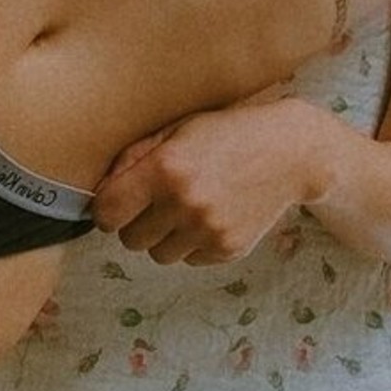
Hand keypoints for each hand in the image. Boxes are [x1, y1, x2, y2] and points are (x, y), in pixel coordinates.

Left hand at [91, 101, 326, 265]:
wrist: (290, 152)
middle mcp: (184, 204)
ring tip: (187, 208)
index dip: (107, 210)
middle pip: (130, 240)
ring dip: (165, 237)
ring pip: (159, 255)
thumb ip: (133, 157)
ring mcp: (208, 230)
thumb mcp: (177, 130)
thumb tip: (101, 192)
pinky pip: (190, 259)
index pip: (107, 213)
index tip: (117, 203)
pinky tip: (212, 215)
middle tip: (157, 203)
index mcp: (165, 169)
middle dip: (137, 223)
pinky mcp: (228, 249)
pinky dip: (194, 243)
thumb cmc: (228, 133)